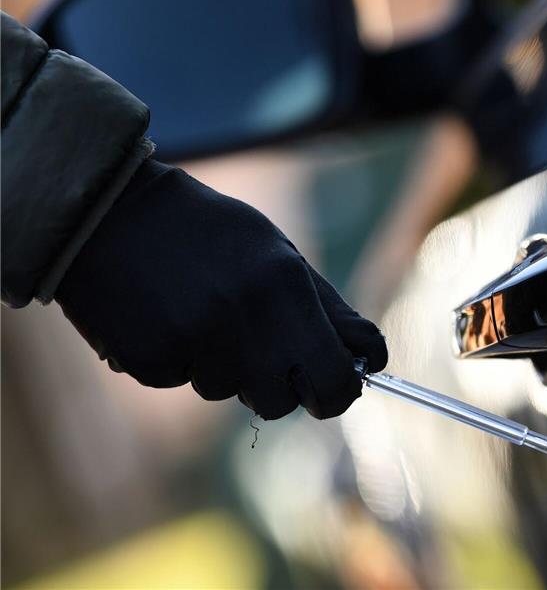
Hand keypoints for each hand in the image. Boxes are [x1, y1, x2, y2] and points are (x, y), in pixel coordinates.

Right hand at [56, 159, 386, 419]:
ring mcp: (192, 342)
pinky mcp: (148, 360)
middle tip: (265, 354)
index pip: (336, 379)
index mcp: (285, 285)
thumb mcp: (278, 252)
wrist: (106, 210)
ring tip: (200, 311)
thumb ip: (328, 309)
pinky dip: (178, 359)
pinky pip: (181, 381)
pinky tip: (164, 316)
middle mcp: (243, 318)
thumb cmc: (207, 231)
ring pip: (229, 392)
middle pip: (283, 403)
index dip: (342, 390)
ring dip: (224, 366)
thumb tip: (373, 358)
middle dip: (281, 388)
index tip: (338, 385)